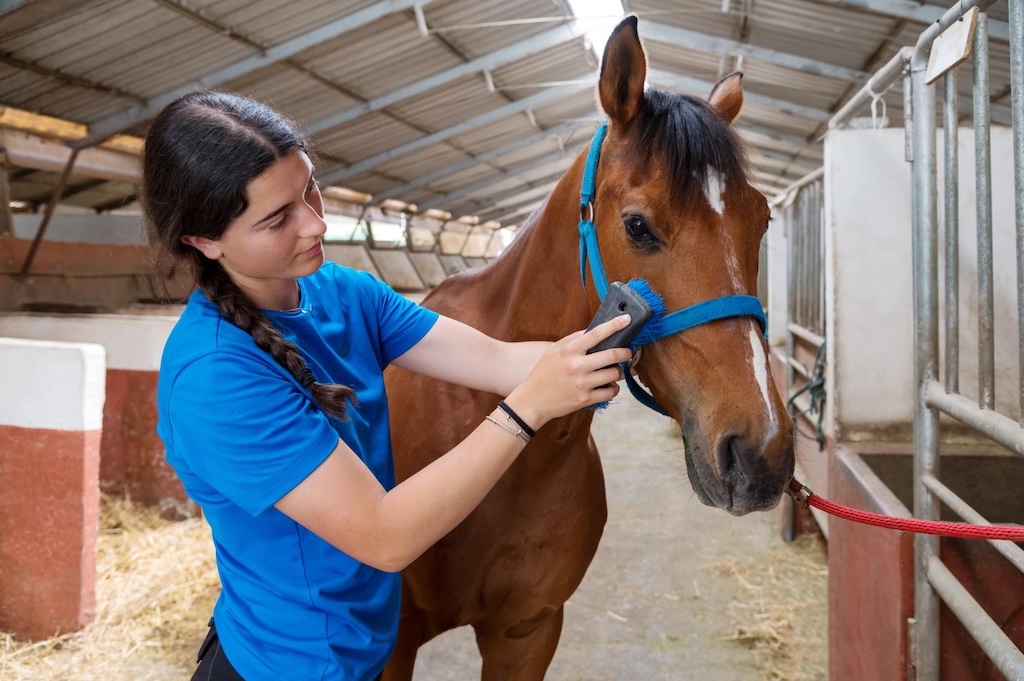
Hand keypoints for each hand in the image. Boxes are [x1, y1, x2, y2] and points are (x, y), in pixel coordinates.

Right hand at [503, 314, 633, 429]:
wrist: (533, 401)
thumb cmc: (543, 373)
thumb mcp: (554, 351)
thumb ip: (573, 339)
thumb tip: (594, 330)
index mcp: (569, 350)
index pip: (596, 334)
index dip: (614, 325)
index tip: (627, 319)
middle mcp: (577, 366)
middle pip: (612, 355)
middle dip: (625, 352)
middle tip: (627, 352)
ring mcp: (582, 384)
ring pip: (614, 374)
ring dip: (618, 371)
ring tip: (612, 371)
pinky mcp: (586, 399)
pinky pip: (611, 392)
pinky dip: (613, 388)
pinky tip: (607, 386)